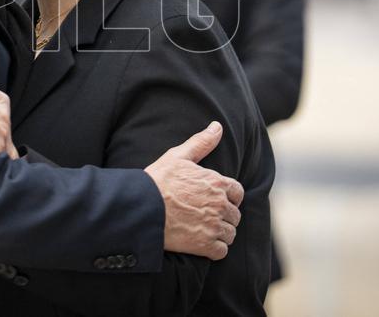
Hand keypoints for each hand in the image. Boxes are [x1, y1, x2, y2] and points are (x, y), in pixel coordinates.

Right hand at [144, 122, 243, 260]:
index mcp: (217, 182)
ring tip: (203, 230)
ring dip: (220, 233)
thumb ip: (201, 143)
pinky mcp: (205, 245)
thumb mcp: (178, 156)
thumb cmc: (157, 181)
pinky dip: (214, 249)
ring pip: (229, 233)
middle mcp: (219, 204)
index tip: (215, 200)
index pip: (237, 192)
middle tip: (206, 216)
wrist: (141, 208)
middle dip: (224, 216)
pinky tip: (202, 244)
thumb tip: (217, 126)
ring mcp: (213, 226)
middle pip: (234, 215)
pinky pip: (221, 251)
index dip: (228, 197)